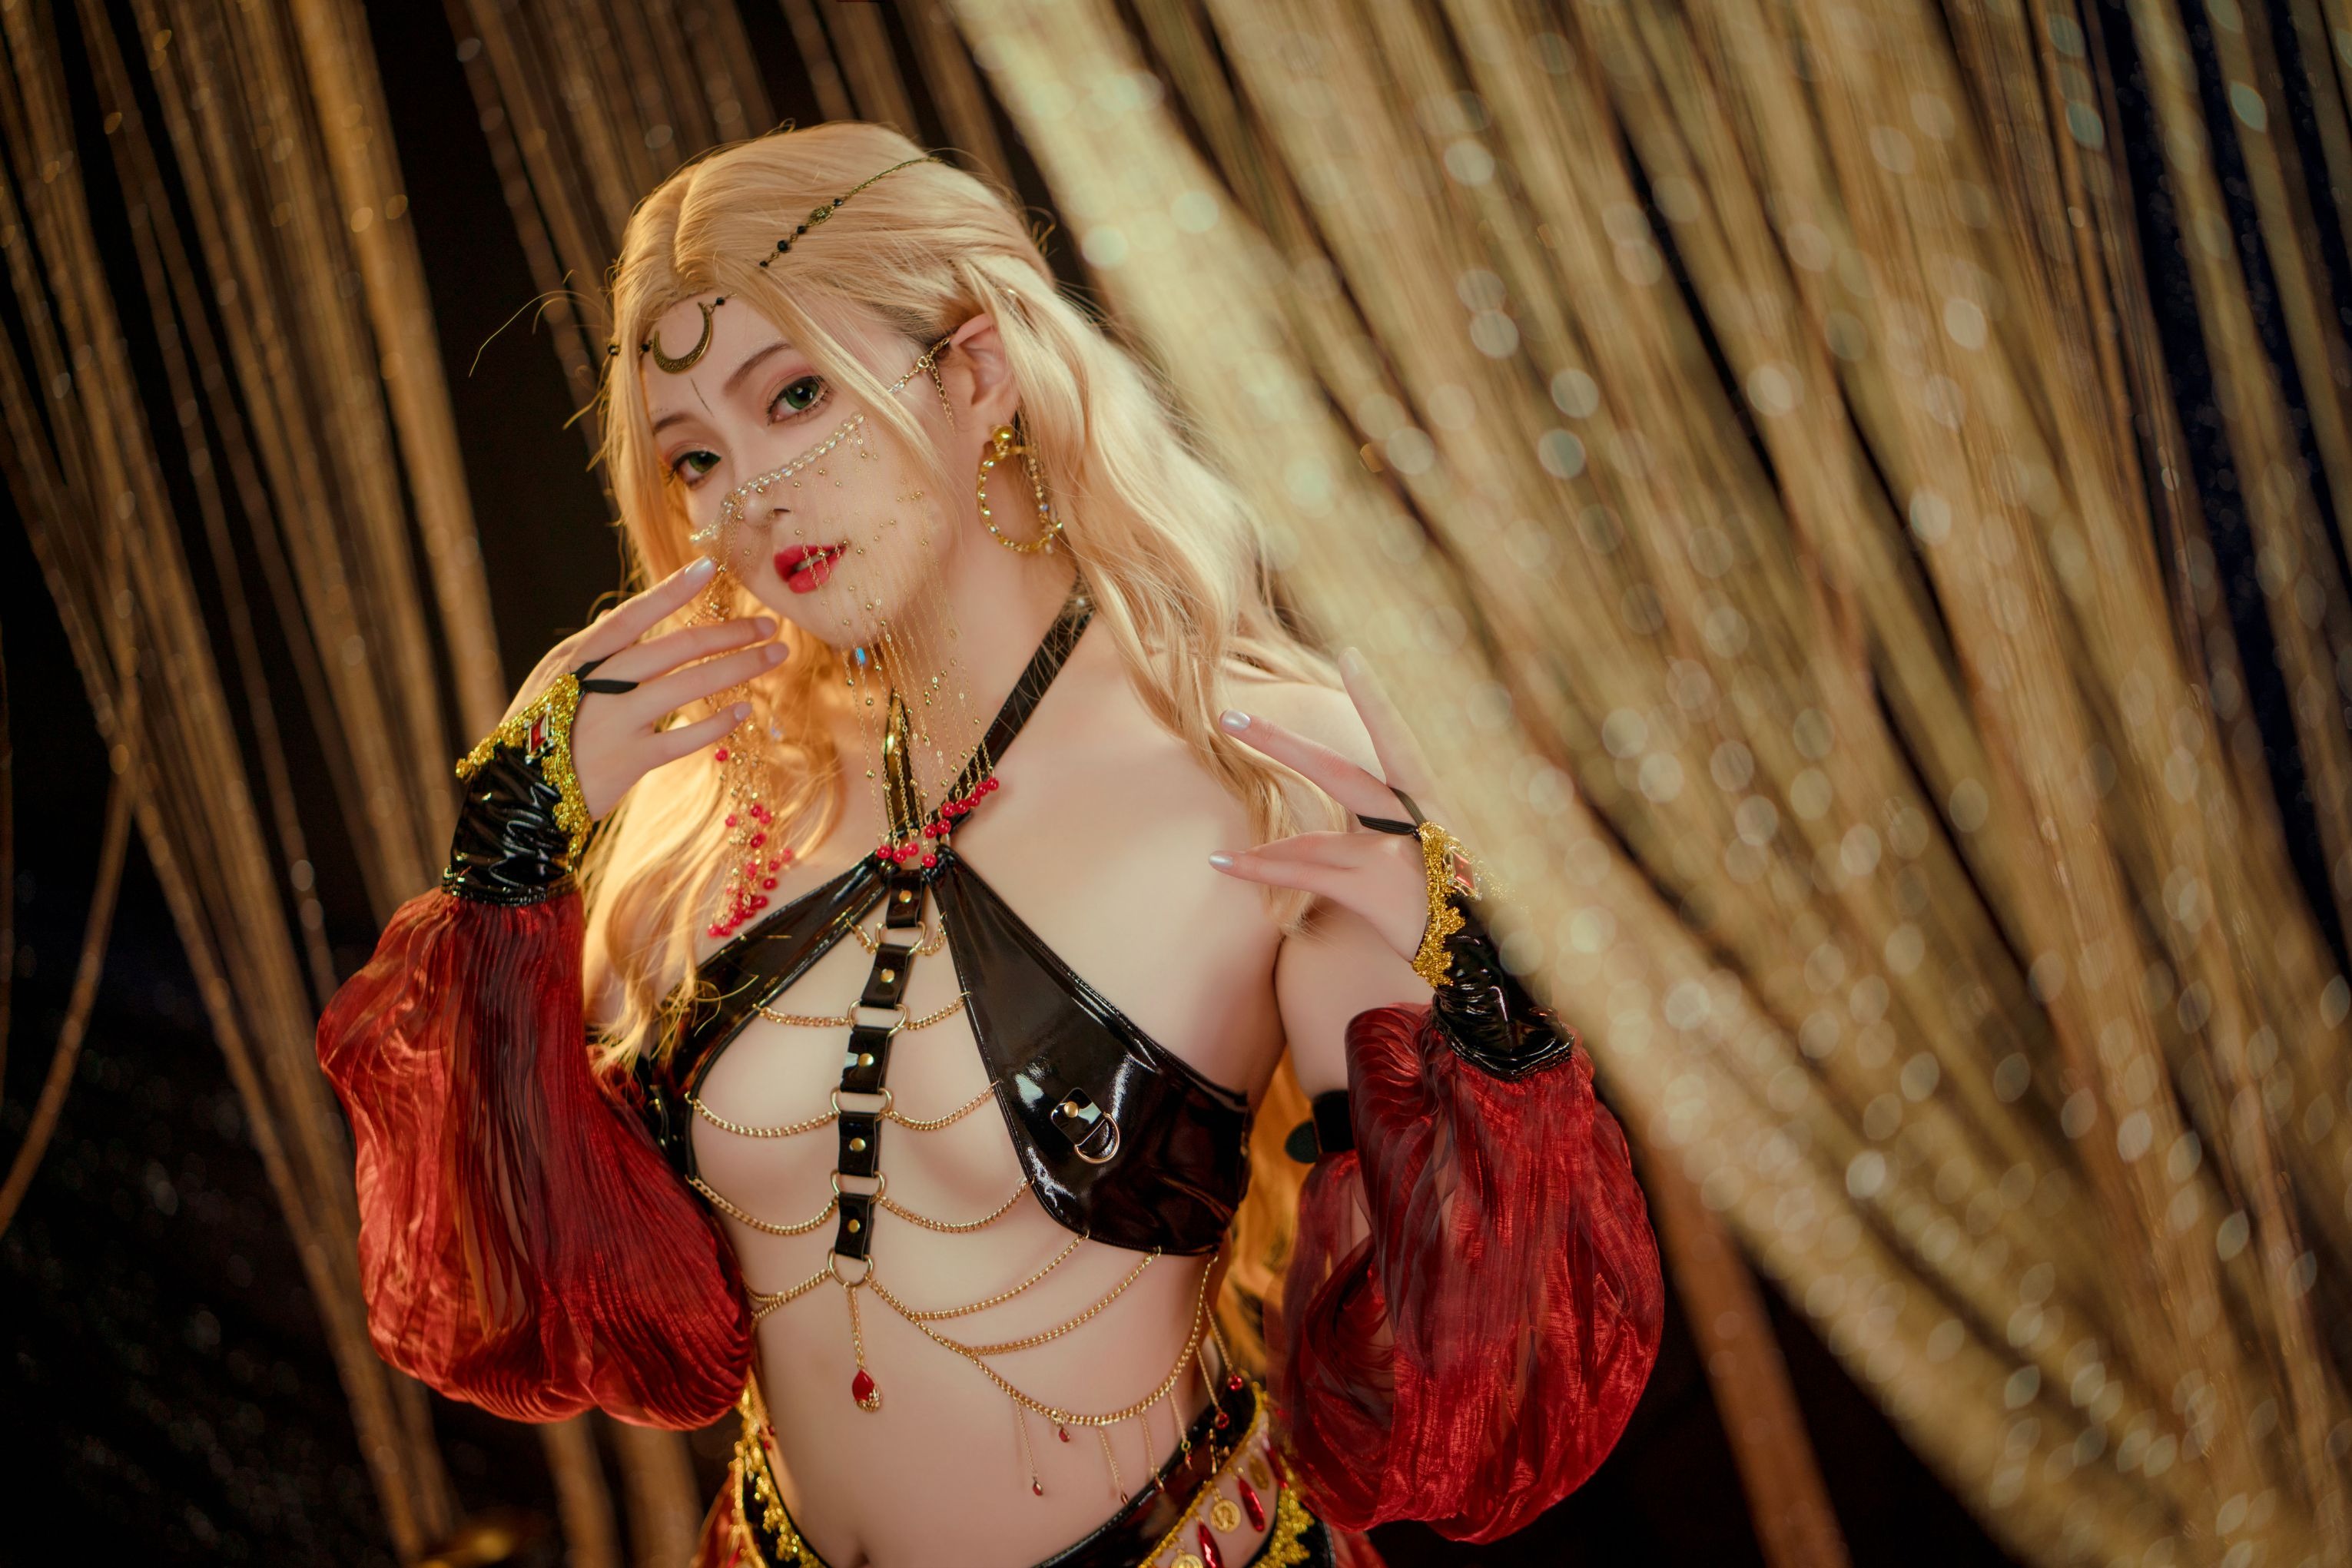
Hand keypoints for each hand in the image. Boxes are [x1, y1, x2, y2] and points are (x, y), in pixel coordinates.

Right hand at [501, 557, 785, 818]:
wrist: (518, 796)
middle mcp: (600, 684)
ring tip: (775, 657)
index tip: (710, 568)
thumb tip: (631, 617)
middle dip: (729, 633)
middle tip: (769, 625)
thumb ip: (599, 653)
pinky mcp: (630, 761)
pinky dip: (718, 723)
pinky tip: (746, 711)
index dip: (672, 591)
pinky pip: (685, 737)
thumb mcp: (556, 681)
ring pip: (690, 685)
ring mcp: (616, 722)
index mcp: (580, 658)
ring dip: (740, 668)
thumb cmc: (542, 731)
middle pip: (675, 648)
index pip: (634, 616)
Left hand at [1207, 648, 1444, 964]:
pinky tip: (1226, 865)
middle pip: (1336, 771)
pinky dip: (1262, 871)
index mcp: (1428, 800)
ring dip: (1263, 850)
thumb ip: (1390, 826)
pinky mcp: (1372, 887)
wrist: (1481, 953)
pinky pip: (1304, 875)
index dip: (1372, 697)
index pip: (1397, 738)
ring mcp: (1393, 852)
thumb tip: (1343, 815)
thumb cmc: (1453, 900)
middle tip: (1230, 716)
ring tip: (1219, 855)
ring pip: (1311, 842)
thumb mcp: (1434, 849)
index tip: (1350, 656)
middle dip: (1279, 742)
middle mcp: (1412, 818)